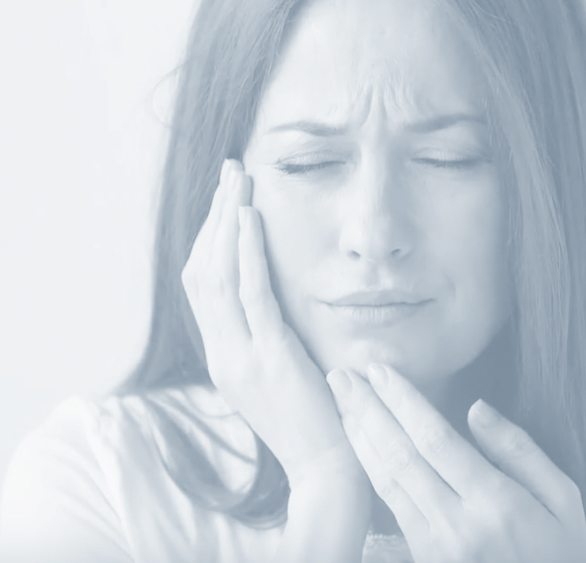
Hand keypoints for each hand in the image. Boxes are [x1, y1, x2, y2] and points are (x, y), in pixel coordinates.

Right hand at [181, 159, 364, 489]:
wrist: (330, 467)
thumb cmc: (316, 414)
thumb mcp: (279, 370)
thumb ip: (266, 333)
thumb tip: (272, 292)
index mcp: (223, 355)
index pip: (201, 284)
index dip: (210, 236)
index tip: (227, 199)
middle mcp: (222, 353)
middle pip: (201, 270)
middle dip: (215, 216)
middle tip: (231, 173)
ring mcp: (240, 357)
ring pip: (217, 275)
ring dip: (227, 222)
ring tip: (239, 181)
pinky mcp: (269, 357)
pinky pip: (250, 295)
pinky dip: (247, 252)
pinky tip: (251, 218)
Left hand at [327, 364, 585, 562]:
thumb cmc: (562, 556)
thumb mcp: (564, 501)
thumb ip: (521, 452)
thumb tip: (477, 408)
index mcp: (495, 504)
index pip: (436, 438)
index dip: (404, 400)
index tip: (381, 369)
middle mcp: (457, 525)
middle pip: (401, 456)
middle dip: (368, 410)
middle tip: (343, 374)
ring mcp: (434, 546)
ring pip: (386, 481)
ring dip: (360, 436)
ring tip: (342, 401)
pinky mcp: (422, 558)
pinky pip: (388, 505)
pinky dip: (369, 467)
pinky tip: (359, 443)